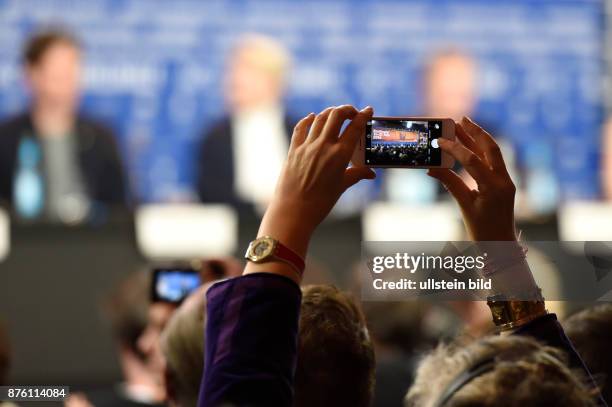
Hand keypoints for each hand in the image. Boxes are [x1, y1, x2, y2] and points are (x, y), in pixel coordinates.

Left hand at [245, 105, 375, 281]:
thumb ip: (357, 174)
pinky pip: (301, 128)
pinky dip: (308, 120)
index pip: (355, 128)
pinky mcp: (293, 150)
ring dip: (330, 112)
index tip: (368, 110)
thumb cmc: (320, 202)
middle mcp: (324, 146)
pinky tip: (312, 118)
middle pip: (337, 115)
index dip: (363, 116)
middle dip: (347, 110)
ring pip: (319, 118)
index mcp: (340, 155)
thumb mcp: (342, 186)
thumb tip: (370, 173)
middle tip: (352, 113)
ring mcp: (307, 147)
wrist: (294, 211)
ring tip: (335, 114)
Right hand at [428, 117, 516, 240]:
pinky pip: (493, 162)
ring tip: (464, 125)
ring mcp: (506, 181)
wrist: (500, 246)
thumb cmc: (482, 231)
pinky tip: (470, 146)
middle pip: (490, 148)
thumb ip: (449, 183)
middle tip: (460, 119)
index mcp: (493, 187)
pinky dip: (481, 151)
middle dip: (475, 132)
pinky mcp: (503, 184)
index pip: (472, 160)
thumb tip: (431, 169)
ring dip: (479, 138)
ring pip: (493, 153)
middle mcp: (503, 180)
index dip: (455, 148)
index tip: (440, 140)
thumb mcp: (463, 206)